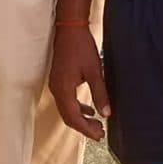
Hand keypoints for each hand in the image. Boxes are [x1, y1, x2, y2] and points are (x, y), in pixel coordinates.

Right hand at [47, 25, 110, 139]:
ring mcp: (56, 84)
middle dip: (83, 127)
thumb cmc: (81, 47)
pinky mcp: (59, 79)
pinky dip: (77, 108)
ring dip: (80, 118)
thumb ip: (100, 93)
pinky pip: (65, 100)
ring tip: (96, 124)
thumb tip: (106, 113)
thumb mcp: (94, 71)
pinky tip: (89, 108)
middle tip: (100, 133)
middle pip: (68, 116)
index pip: (73, 117)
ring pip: (66, 109)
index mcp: (63, 89)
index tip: (99, 136)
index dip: (86, 129)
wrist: (69, 28)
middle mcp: (56, 89)